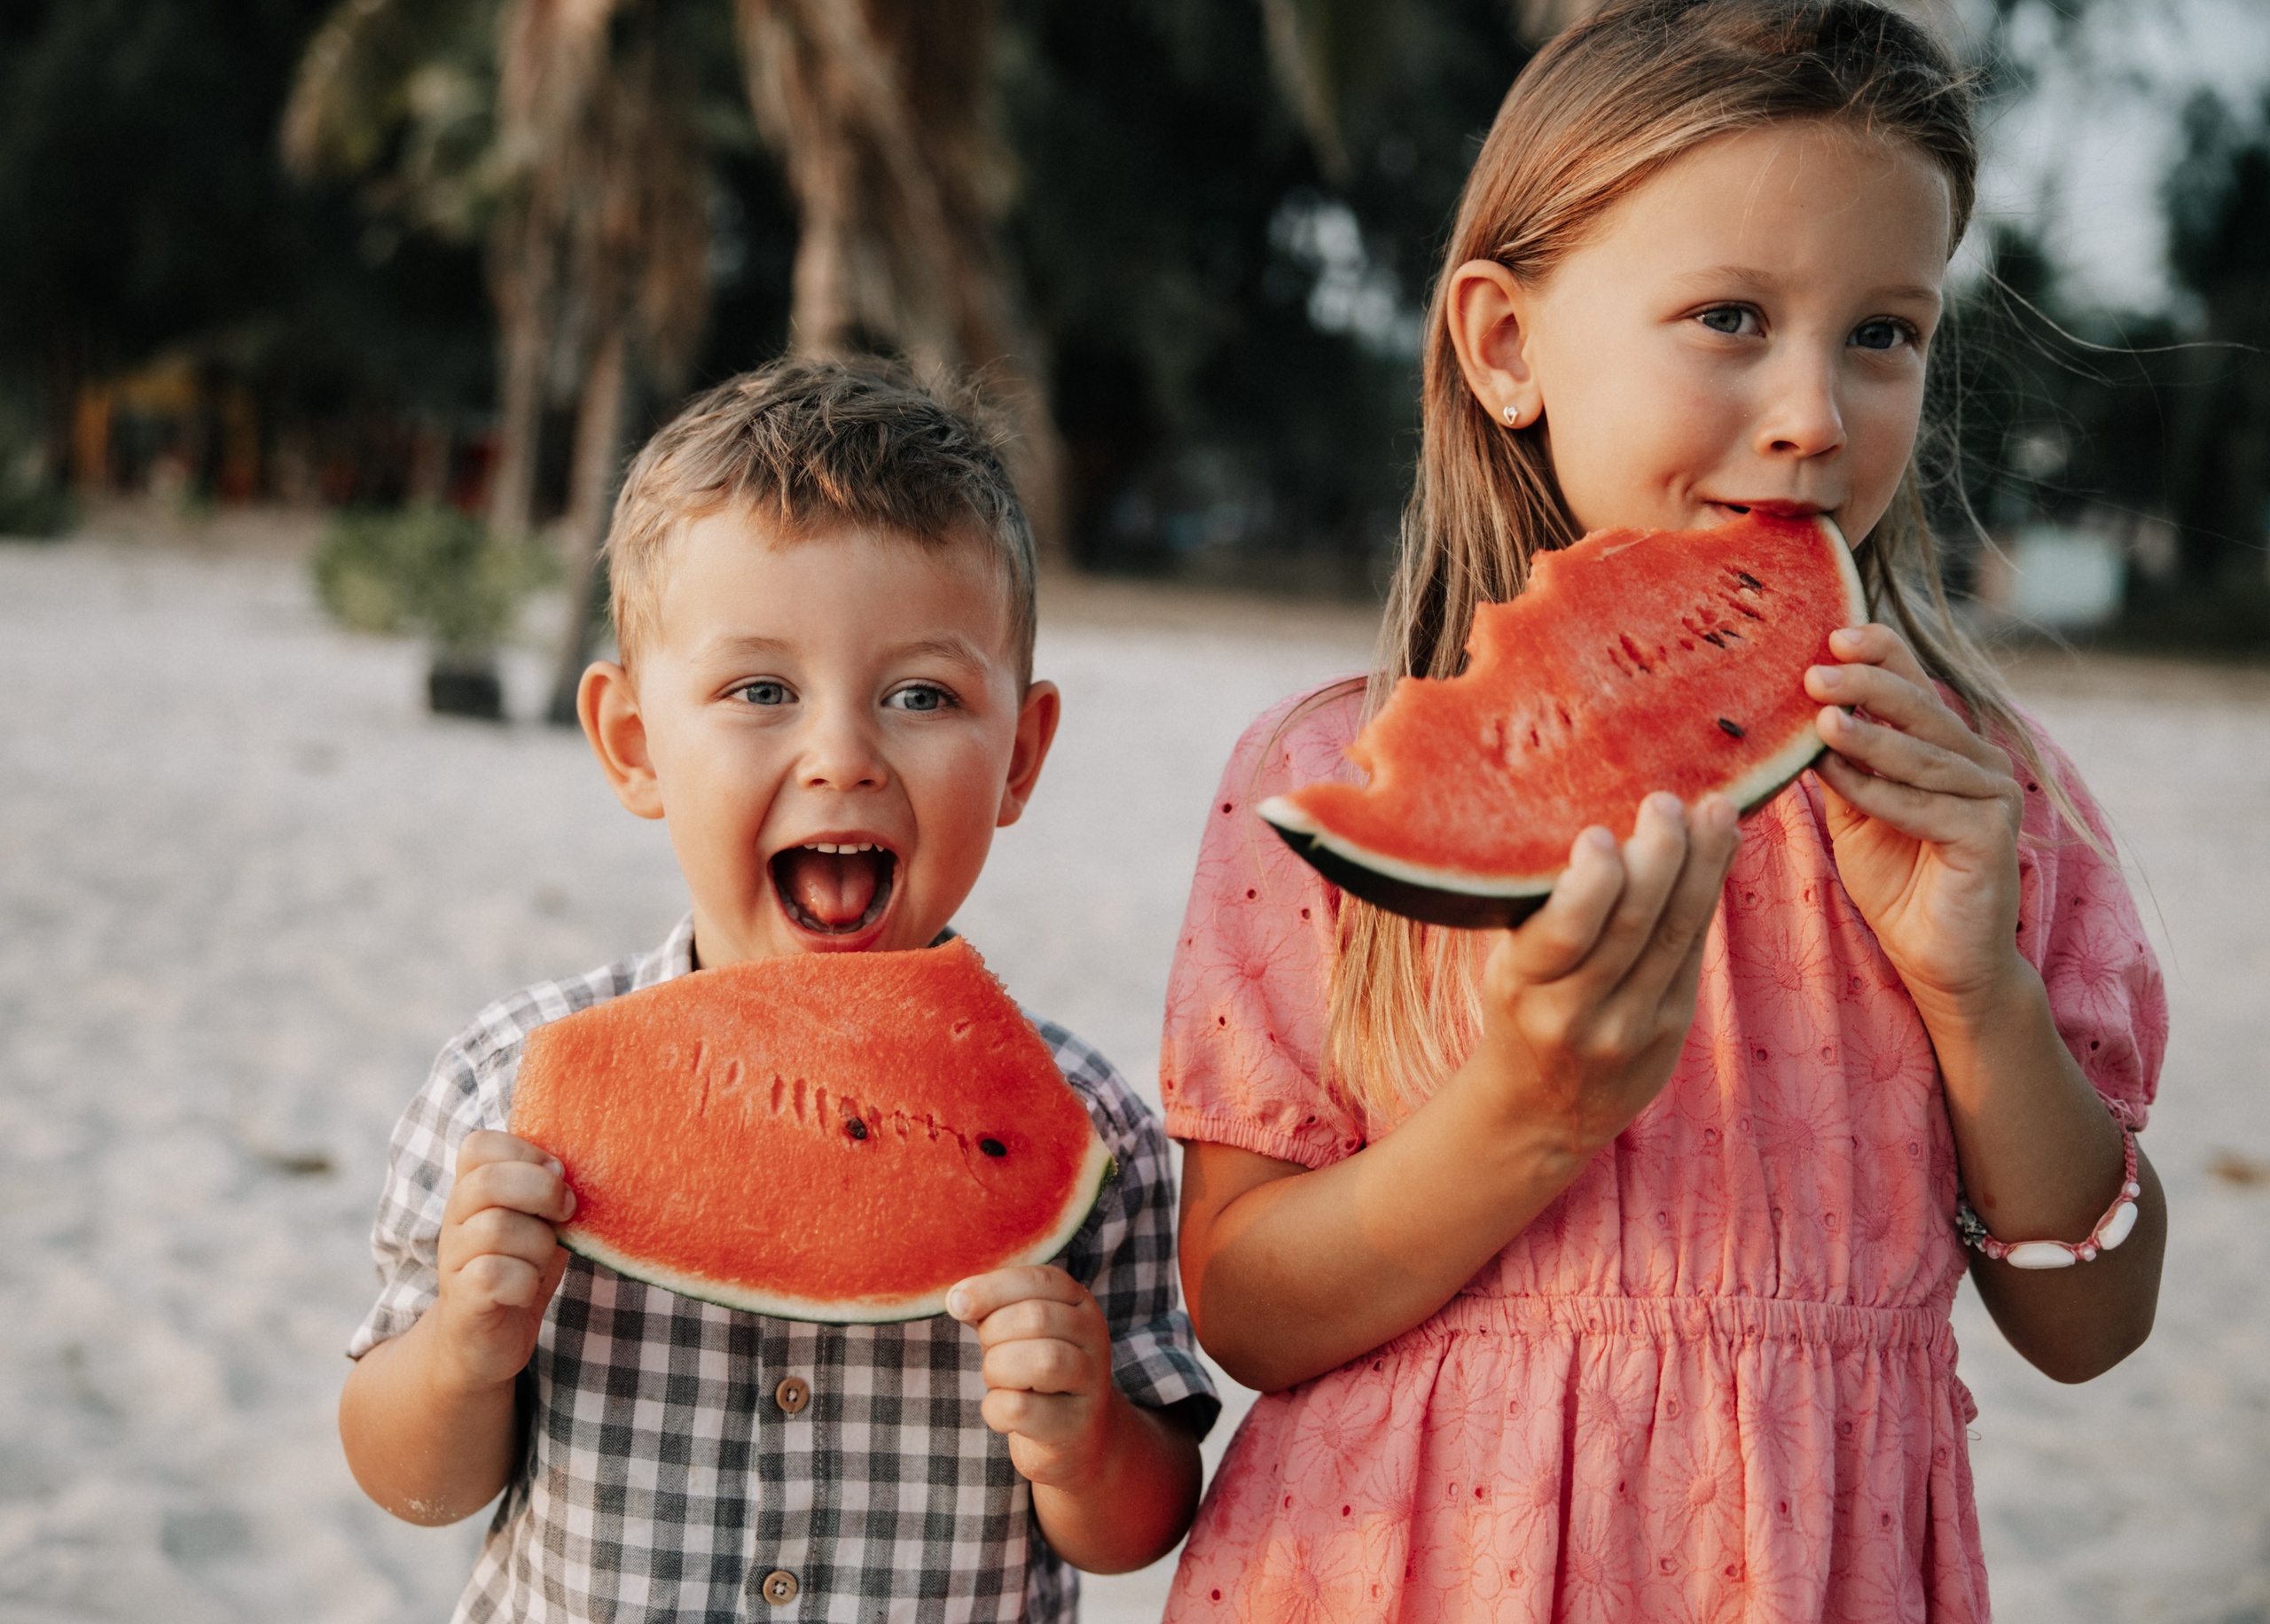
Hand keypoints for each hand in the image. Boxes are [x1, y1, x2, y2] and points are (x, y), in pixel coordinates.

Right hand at [433, 1130, 575, 1392]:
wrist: (481, 1344)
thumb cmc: (518, 1271)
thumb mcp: (539, 1223)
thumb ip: (552, 1192)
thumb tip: (593, 1161)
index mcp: (473, 1191)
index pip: (478, 1144)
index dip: (524, 1151)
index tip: (557, 1173)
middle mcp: (455, 1219)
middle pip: (488, 1182)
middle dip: (541, 1191)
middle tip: (565, 1212)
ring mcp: (453, 1259)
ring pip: (498, 1229)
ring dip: (537, 1246)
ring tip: (541, 1262)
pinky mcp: (462, 1299)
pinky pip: (495, 1275)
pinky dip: (524, 1282)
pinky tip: (526, 1291)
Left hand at [947, 1266, 1115, 1489]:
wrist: (1074, 1435)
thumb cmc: (1033, 1372)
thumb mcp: (1015, 1330)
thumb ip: (991, 1308)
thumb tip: (958, 1299)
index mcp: (1079, 1303)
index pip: (1038, 1280)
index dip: (991, 1288)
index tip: (956, 1303)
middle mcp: (1094, 1336)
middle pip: (1036, 1318)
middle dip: (994, 1334)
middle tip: (989, 1353)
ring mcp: (1092, 1383)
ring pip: (1042, 1362)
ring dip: (998, 1369)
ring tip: (999, 1380)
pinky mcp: (1075, 1426)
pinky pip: (1021, 1409)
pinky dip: (994, 1409)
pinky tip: (1002, 1411)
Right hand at [1472, 791, 1740, 1161]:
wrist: (1540, 1111)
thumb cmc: (1520, 1012)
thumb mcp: (1509, 967)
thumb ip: (1548, 912)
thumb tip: (1607, 823)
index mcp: (1522, 986)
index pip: (1564, 934)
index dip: (1591, 885)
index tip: (1599, 833)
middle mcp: (1578, 1012)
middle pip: (1634, 926)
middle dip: (1659, 856)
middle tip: (1666, 801)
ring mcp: (1632, 1027)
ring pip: (1676, 935)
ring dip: (1702, 866)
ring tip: (1716, 810)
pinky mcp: (1672, 1033)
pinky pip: (1695, 954)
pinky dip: (1710, 896)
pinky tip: (1721, 851)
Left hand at [1804, 623, 2026, 1016]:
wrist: (1938, 959)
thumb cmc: (1895, 881)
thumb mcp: (1855, 813)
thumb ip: (1839, 766)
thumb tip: (1796, 715)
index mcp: (1946, 746)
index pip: (1916, 684)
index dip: (1882, 654)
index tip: (1832, 633)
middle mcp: (1978, 762)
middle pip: (1922, 710)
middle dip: (1867, 685)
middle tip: (1814, 670)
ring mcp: (1994, 797)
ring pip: (1922, 756)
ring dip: (1868, 736)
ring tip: (1820, 718)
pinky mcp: (1993, 836)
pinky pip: (1926, 807)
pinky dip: (1878, 792)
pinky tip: (1836, 778)